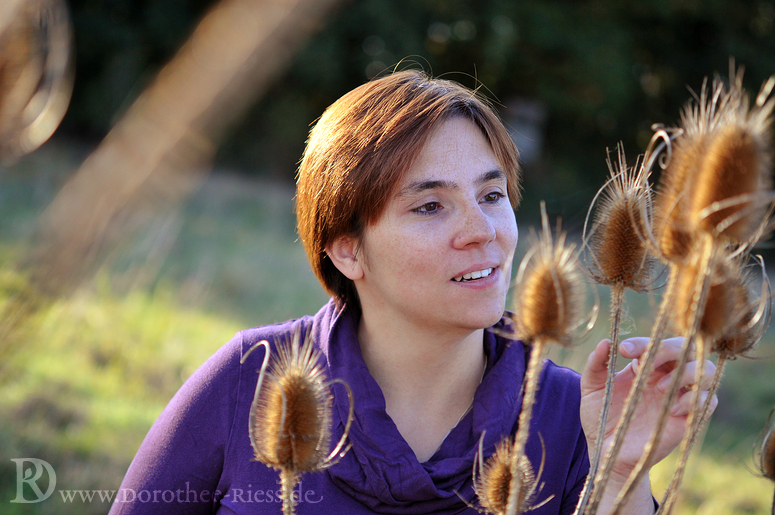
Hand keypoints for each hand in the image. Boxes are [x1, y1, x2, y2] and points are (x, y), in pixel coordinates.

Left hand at [579, 337, 717, 481]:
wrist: (608, 451)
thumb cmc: (601, 417)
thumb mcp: (591, 388)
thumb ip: (596, 365)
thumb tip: (605, 342)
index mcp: (645, 365)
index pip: (654, 342)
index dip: (642, 342)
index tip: (623, 350)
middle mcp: (666, 376)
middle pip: (686, 348)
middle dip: (668, 349)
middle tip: (645, 363)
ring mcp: (680, 396)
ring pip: (706, 369)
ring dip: (686, 372)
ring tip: (659, 387)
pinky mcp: (688, 418)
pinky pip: (708, 401)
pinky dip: (693, 399)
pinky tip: (671, 408)